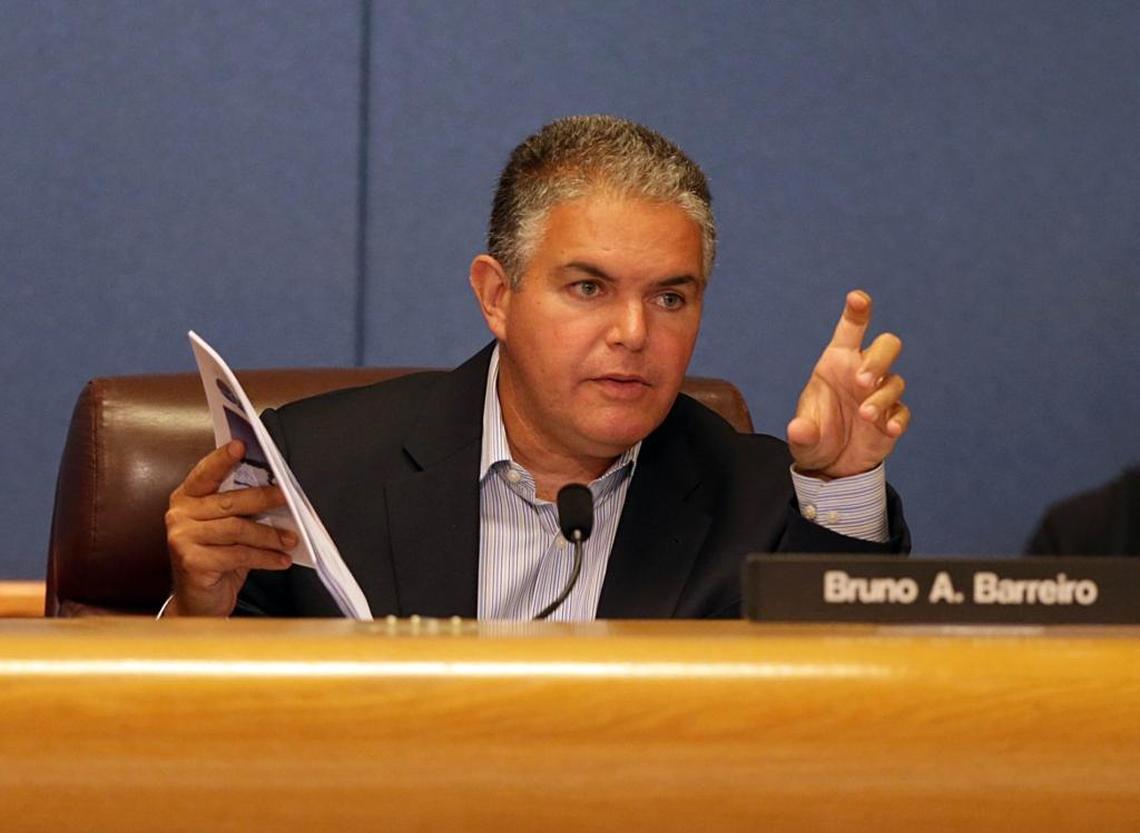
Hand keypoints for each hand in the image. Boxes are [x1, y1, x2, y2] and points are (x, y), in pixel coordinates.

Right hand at [164, 440, 294, 615]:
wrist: (198, 603)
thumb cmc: (218, 560)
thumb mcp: (228, 531)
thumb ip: (242, 510)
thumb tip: (279, 494)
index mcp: (186, 499)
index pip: (205, 473)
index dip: (222, 459)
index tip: (241, 445)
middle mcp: (179, 515)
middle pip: (229, 501)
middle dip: (265, 498)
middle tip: (290, 499)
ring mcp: (182, 539)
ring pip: (237, 529)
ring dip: (270, 535)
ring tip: (291, 540)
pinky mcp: (192, 562)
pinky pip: (238, 555)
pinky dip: (265, 558)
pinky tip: (282, 560)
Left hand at [786, 290, 910, 478]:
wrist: (831, 466)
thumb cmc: (814, 438)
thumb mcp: (802, 438)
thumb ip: (801, 433)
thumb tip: (799, 431)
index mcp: (836, 364)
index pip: (850, 330)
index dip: (857, 311)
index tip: (858, 298)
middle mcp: (861, 373)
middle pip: (887, 346)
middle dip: (879, 360)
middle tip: (861, 382)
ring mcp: (880, 395)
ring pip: (896, 380)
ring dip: (882, 396)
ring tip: (865, 416)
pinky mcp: (892, 418)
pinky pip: (903, 411)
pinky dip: (897, 418)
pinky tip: (888, 430)